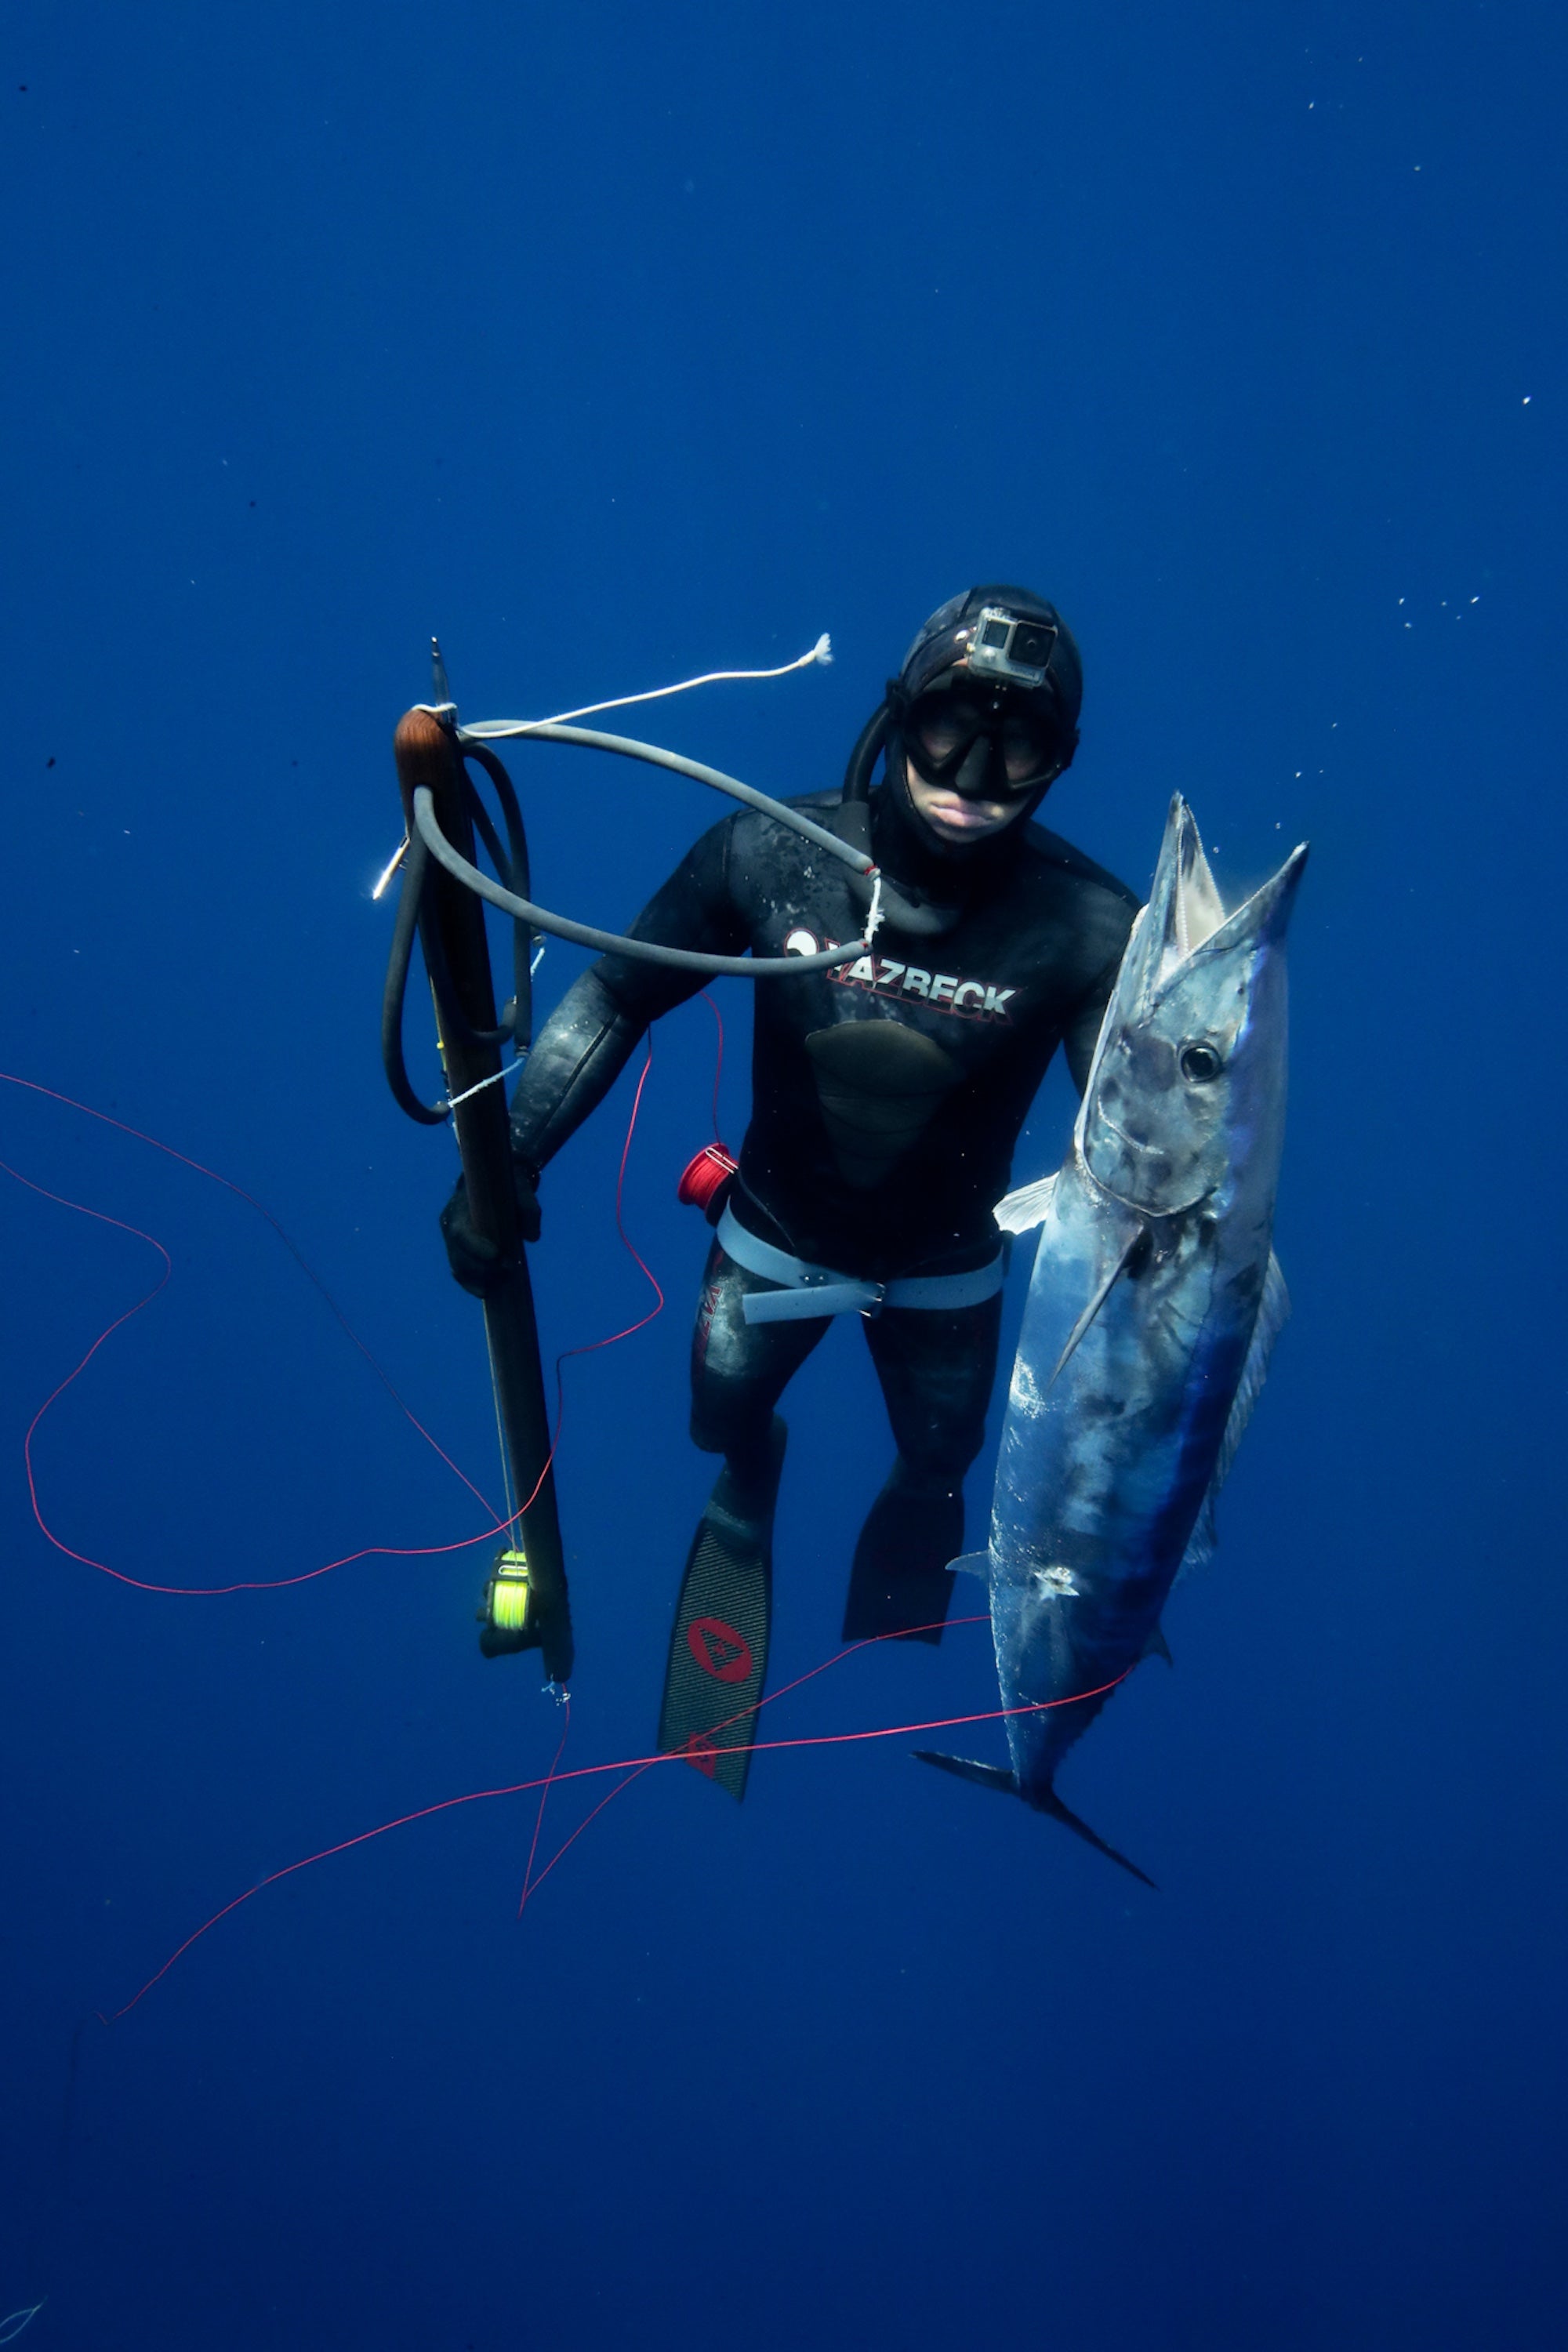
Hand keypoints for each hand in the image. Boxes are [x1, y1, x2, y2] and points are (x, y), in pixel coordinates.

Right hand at [439, 1165, 541, 1297]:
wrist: (495, 1184)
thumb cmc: (507, 1186)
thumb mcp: (521, 1188)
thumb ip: (528, 1208)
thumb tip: (532, 1237)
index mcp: (459, 1209)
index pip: (461, 1234)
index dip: (476, 1248)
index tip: (497, 1256)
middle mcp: (450, 1227)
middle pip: (458, 1257)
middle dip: (481, 1269)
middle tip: (507, 1271)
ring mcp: (453, 1242)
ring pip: (459, 1270)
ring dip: (478, 1281)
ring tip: (502, 1282)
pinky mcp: (460, 1254)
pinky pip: (462, 1275)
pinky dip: (474, 1285)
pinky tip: (490, 1291)